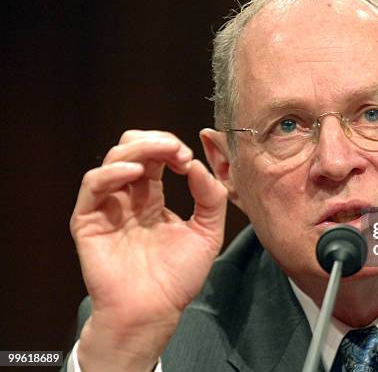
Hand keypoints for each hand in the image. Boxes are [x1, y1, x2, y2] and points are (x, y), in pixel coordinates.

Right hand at [70, 130, 226, 370]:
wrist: (153, 312)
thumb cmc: (177, 278)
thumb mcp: (208, 233)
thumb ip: (210, 198)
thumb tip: (199, 166)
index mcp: (152, 198)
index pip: (156, 156)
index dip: (172, 148)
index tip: (190, 159)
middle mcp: (129, 198)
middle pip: (132, 149)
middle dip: (156, 142)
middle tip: (179, 152)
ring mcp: (108, 207)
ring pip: (113, 160)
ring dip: (139, 149)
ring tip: (164, 155)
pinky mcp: (89, 220)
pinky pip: (93, 186)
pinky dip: (112, 172)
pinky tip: (135, 173)